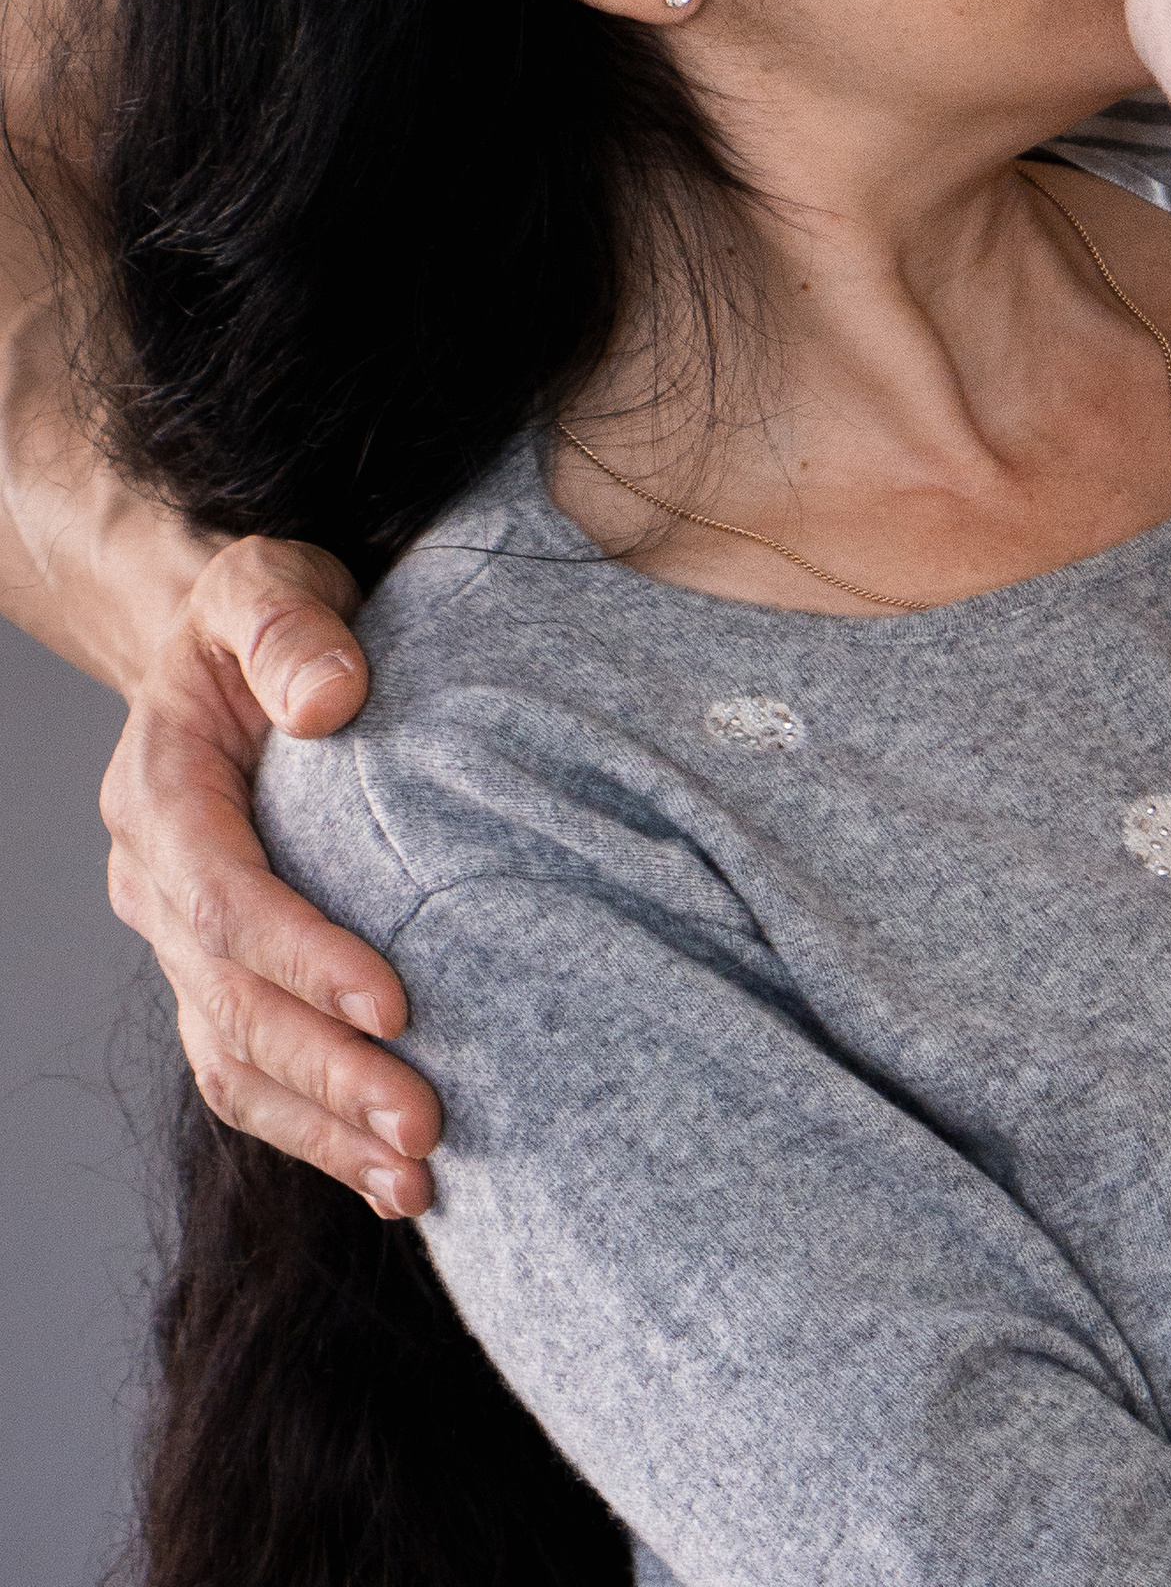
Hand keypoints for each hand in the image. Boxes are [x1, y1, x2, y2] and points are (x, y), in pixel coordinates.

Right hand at [102, 535, 439, 1215]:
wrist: (231, 645)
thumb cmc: (263, 611)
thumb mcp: (267, 582)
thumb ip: (290, 629)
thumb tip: (331, 699)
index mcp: (160, 791)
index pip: (222, 899)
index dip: (302, 959)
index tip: (396, 1005)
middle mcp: (155, 879)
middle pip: (227, 1004)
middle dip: (324, 1071)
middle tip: (426, 1123)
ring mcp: (180, 939)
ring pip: (231, 1060)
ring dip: (320, 1127)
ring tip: (417, 1174)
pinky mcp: (220, 973)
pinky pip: (249, 1071)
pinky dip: (313, 1129)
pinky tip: (388, 1178)